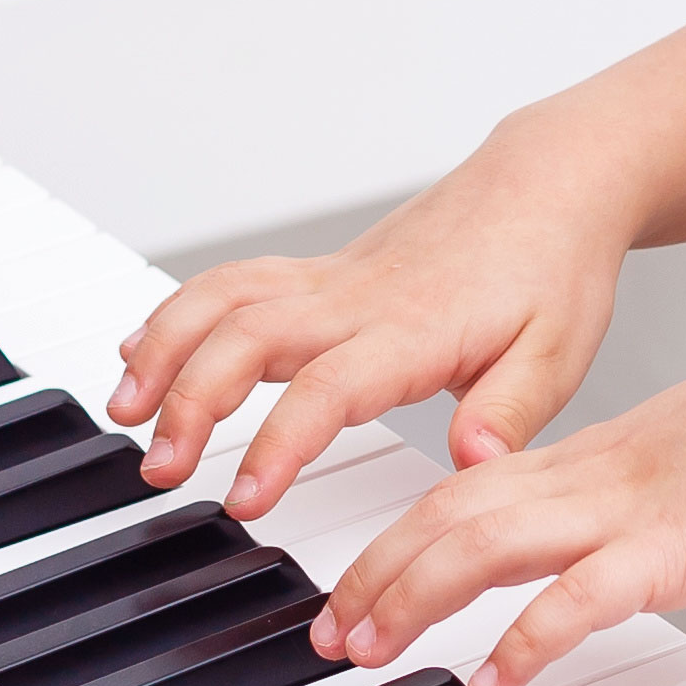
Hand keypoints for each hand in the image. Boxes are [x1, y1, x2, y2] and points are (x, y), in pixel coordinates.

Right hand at [107, 129, 635, 516]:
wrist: (549, 183)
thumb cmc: (553, 271)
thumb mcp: (559, 353)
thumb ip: (511, 413)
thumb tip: (471, 462)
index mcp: (414, 329)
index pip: (327, 388)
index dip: (278, 445)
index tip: (243, 503)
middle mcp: (358, 298)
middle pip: (246, 336)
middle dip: (188, 400)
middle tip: (159, 470)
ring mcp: (332, 280)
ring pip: (223, 299)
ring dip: (163, 349)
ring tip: (126, 413)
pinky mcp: (322, 274)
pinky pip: (233, 285)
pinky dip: (176, 314)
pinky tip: (140, 351)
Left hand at [308, 317, 685, 685]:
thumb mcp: (676, 474)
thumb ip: (623, 510)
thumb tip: (589, 562)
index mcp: (584, 465)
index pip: (456, 496)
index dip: (390, 543)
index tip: (349, 594)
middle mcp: (584, 483)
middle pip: (445, 520)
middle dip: (373, 577)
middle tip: (328, 637)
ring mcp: (621, 512)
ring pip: (484, 545)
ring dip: (413, 598)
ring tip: (368, 653)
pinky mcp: (668, 549)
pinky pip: (579, 597)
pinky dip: (525, 639)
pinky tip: (493, 684)